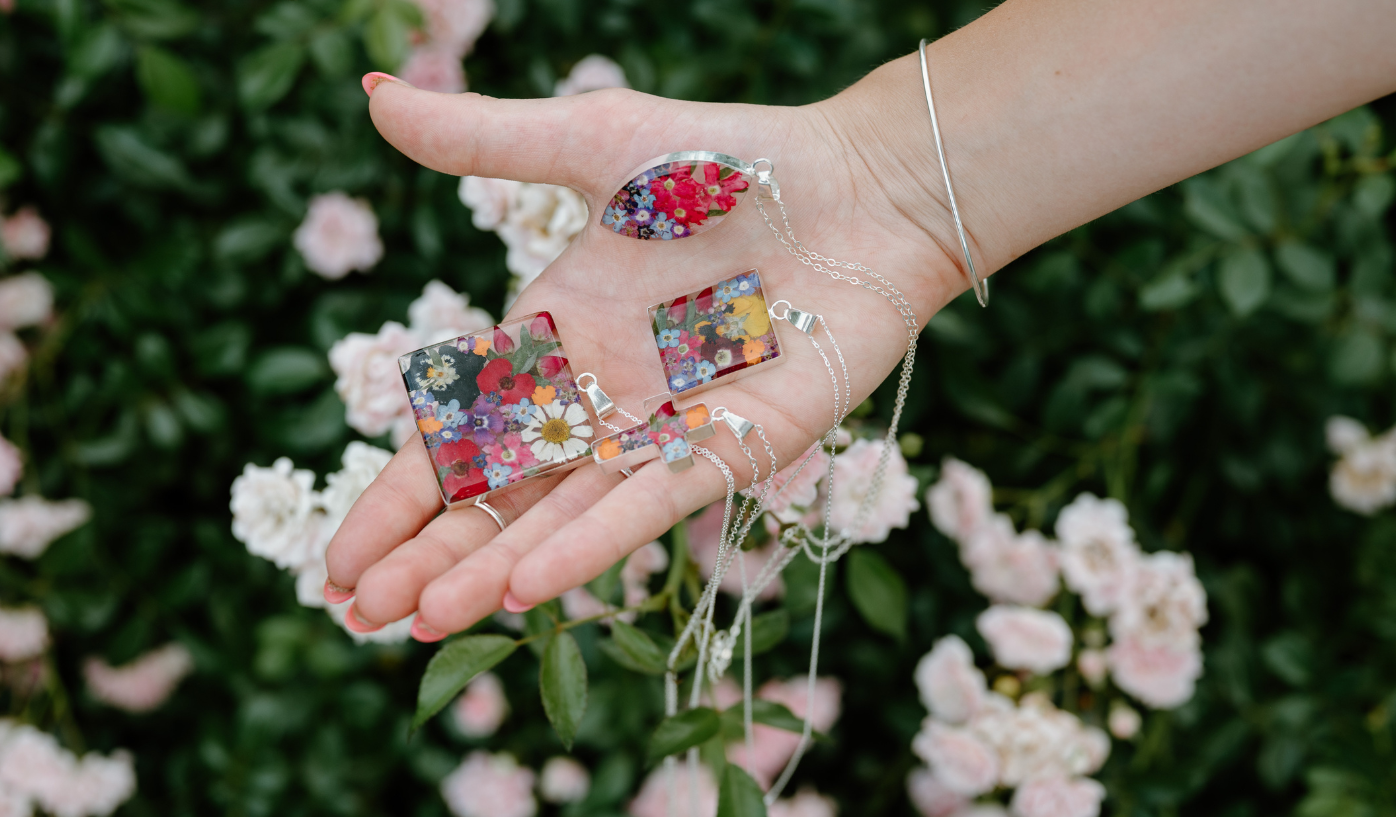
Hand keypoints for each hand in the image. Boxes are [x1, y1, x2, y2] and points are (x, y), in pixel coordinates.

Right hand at [324, 59, 967, 638]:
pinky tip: (524, 587)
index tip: (337, 560)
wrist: (860, 185)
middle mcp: (599, 398)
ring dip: (492, 568)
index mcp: (555, 337)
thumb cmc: (733, 161)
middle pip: (500, 495)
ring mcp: (662, 431)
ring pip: (563, 516)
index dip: (400, 496)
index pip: (459, 433)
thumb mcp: (594, 145)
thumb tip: (376, 99)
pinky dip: (588, 543)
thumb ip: (485, 139)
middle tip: (356, 615)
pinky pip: (649, 505)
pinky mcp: (732, 451)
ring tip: (423, 619)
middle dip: (428, 553)